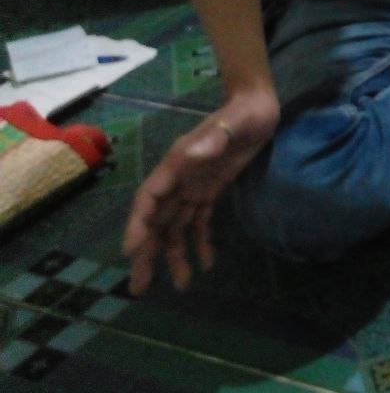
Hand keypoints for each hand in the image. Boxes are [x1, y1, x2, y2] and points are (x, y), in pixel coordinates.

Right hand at [123, 90, 278, 294]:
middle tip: (140, 286)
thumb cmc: (242, 113)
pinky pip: (200, 221)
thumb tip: (191, 156)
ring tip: (181, 286)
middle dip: (147, 253)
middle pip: (157, 221)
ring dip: (174, 255)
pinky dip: (201, 242)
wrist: (256, 106)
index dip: (138, 224)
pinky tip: (207, 264)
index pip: (149, 199)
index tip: (131, 250)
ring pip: (176, 227)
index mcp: (177, 164)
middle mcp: (179, 179)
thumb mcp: (232, 124)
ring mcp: (193, 186)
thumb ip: (213, 141)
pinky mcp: (210, 190)